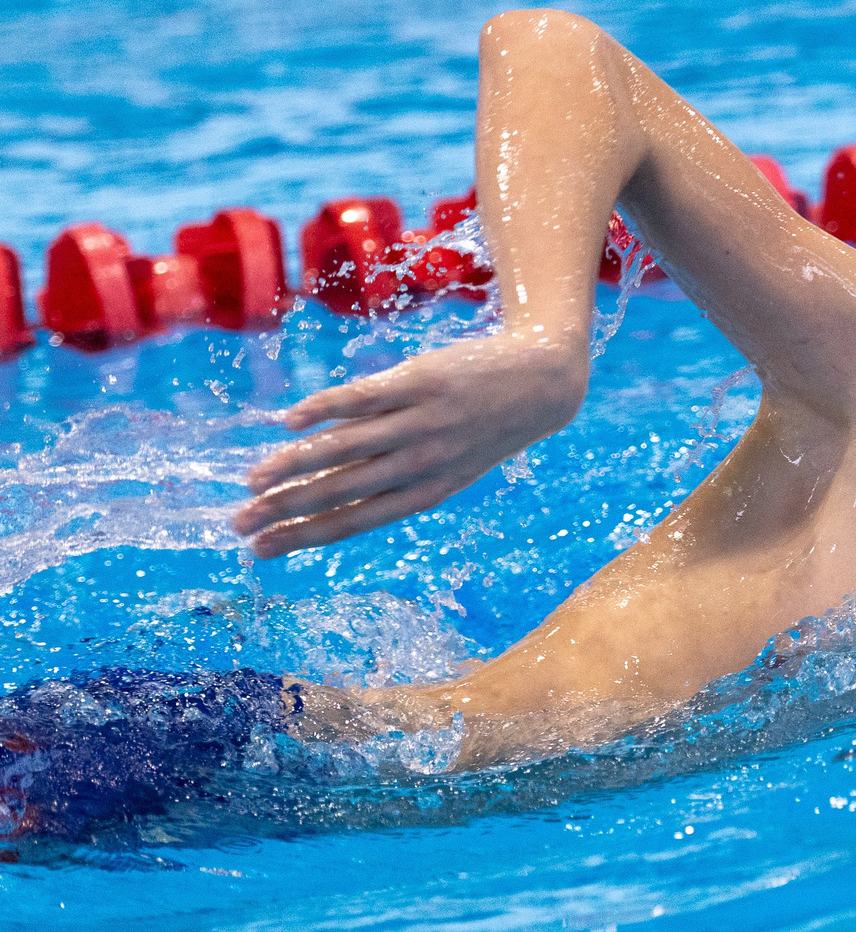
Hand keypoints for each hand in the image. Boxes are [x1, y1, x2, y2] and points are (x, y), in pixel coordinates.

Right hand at [232, 333, 587, 557]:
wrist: (542, 383)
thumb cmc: (483, 427)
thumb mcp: (447, 463)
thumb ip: (390, 472)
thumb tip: (320, 479)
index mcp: (428, 491)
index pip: (355, 520)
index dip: (305, 536)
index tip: (261, 549)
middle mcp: (422, 462)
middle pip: (342, 492)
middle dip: (286, 510)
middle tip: (239, 523)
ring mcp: (421, 422)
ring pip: (345, 449)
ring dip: (294, 466)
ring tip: (253, 480)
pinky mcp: (420, 381)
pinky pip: (363, 398)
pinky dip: (324, 410)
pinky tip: (289, 422)